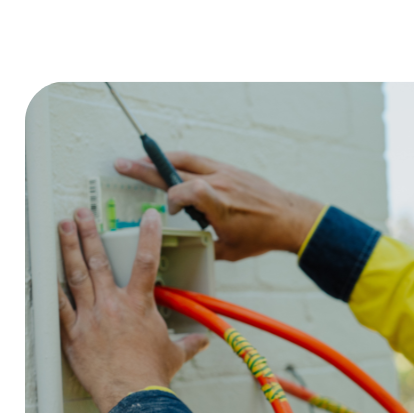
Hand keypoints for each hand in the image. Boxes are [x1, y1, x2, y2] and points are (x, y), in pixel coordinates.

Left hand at [57, 207, 209, 412]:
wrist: (132, 395)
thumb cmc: (151, 375)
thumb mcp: (174, 355)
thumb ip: (187, 344)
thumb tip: (200, 342)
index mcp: (139, 306)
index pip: (146, 261)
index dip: (148, 236)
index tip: (146, 218)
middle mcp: (113, 305)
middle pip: (99, 260)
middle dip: (89, 233)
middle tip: (82, 214)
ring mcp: (90, 317)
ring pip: (76, 275)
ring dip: (68, 248)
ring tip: (62, 228)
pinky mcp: (73, 333)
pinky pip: (58, 306)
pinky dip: (50, 288)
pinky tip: (44, 271)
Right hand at [113, 152, 322, 260]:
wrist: (290, 218)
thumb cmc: (264, 236)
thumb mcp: (231, 251)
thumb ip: (206, 249)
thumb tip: (186, 253)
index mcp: (221, 207)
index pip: (187, 191)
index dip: (172, 200)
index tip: (172, 212)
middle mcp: (222, 186)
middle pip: (178, 170)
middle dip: (147, 168)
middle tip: (123, 164)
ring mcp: (226, 174)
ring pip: (186, 159)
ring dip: (161, 160)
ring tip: (140, 161)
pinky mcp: (230, 169)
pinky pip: (199, 160)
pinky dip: (181, 161)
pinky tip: (169, 161)